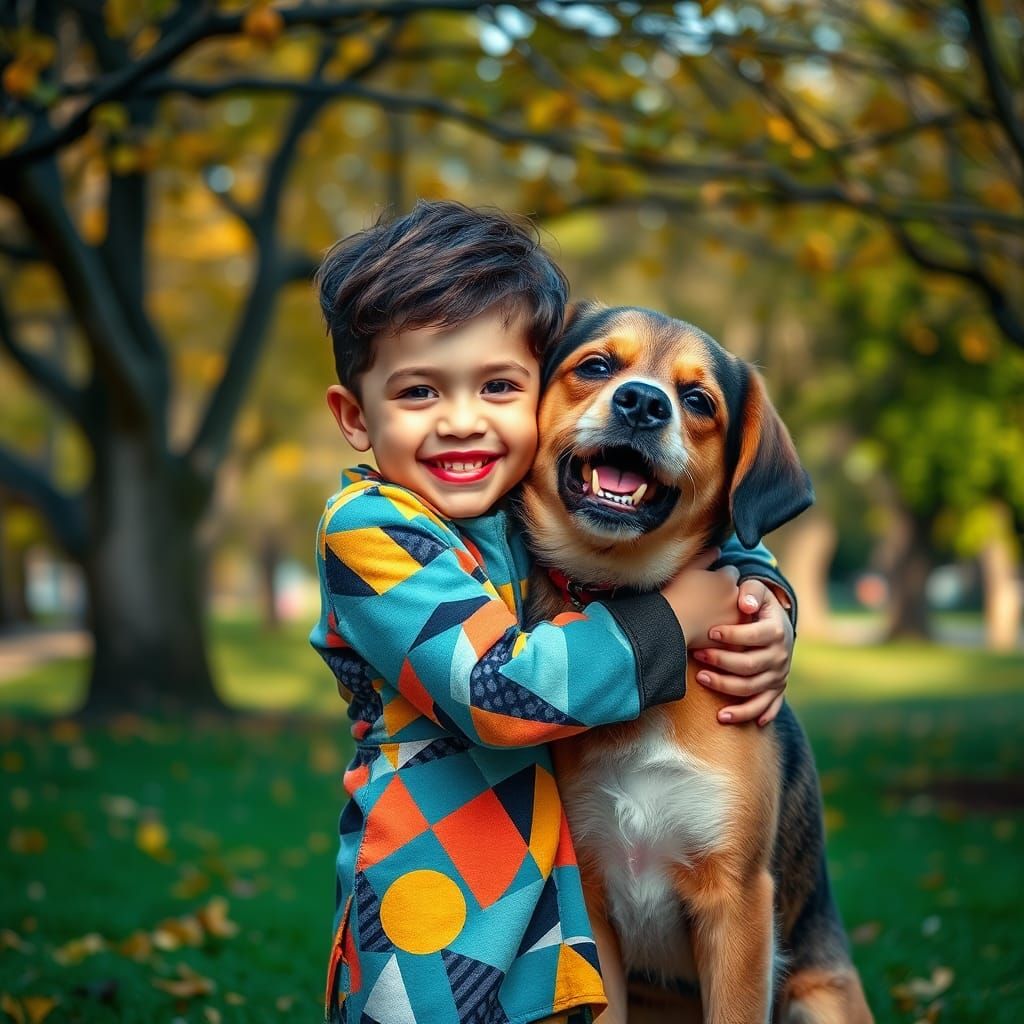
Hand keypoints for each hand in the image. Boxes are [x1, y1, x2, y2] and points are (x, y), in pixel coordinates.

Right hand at [659, 549, 741, 651]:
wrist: (667, 625)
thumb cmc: (674, 594)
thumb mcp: (688, 569)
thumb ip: (706, 557)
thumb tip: (718, 549)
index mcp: (726, 579)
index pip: (731, 573)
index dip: (720, 578)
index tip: (707, 585)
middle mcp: (736, 598)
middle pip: (737, 593)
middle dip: (727, 595)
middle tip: (707, 602)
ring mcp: (736, 620)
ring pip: (738, 614)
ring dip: (729, 613)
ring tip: (707, 617)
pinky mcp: (731, 639)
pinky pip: (733, 634)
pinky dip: (725, 632)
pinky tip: (709, 630)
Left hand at [690, 580, 793, 726]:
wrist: (778, 623)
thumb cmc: (759, 605)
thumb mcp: (758, 590)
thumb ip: (751, 591)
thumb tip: (744, 603)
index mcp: (778, 632)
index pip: (756, 636)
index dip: (733, 636)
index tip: (710, 632)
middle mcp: (781, 657)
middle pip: (751, 665)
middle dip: (722, 662)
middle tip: (698, 655)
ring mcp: (779, 675)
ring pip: (753, 689)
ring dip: (726, 687)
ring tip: (701, 679)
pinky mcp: (776, 689)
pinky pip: (765, 707)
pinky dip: (747, 714)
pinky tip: (726, 717)